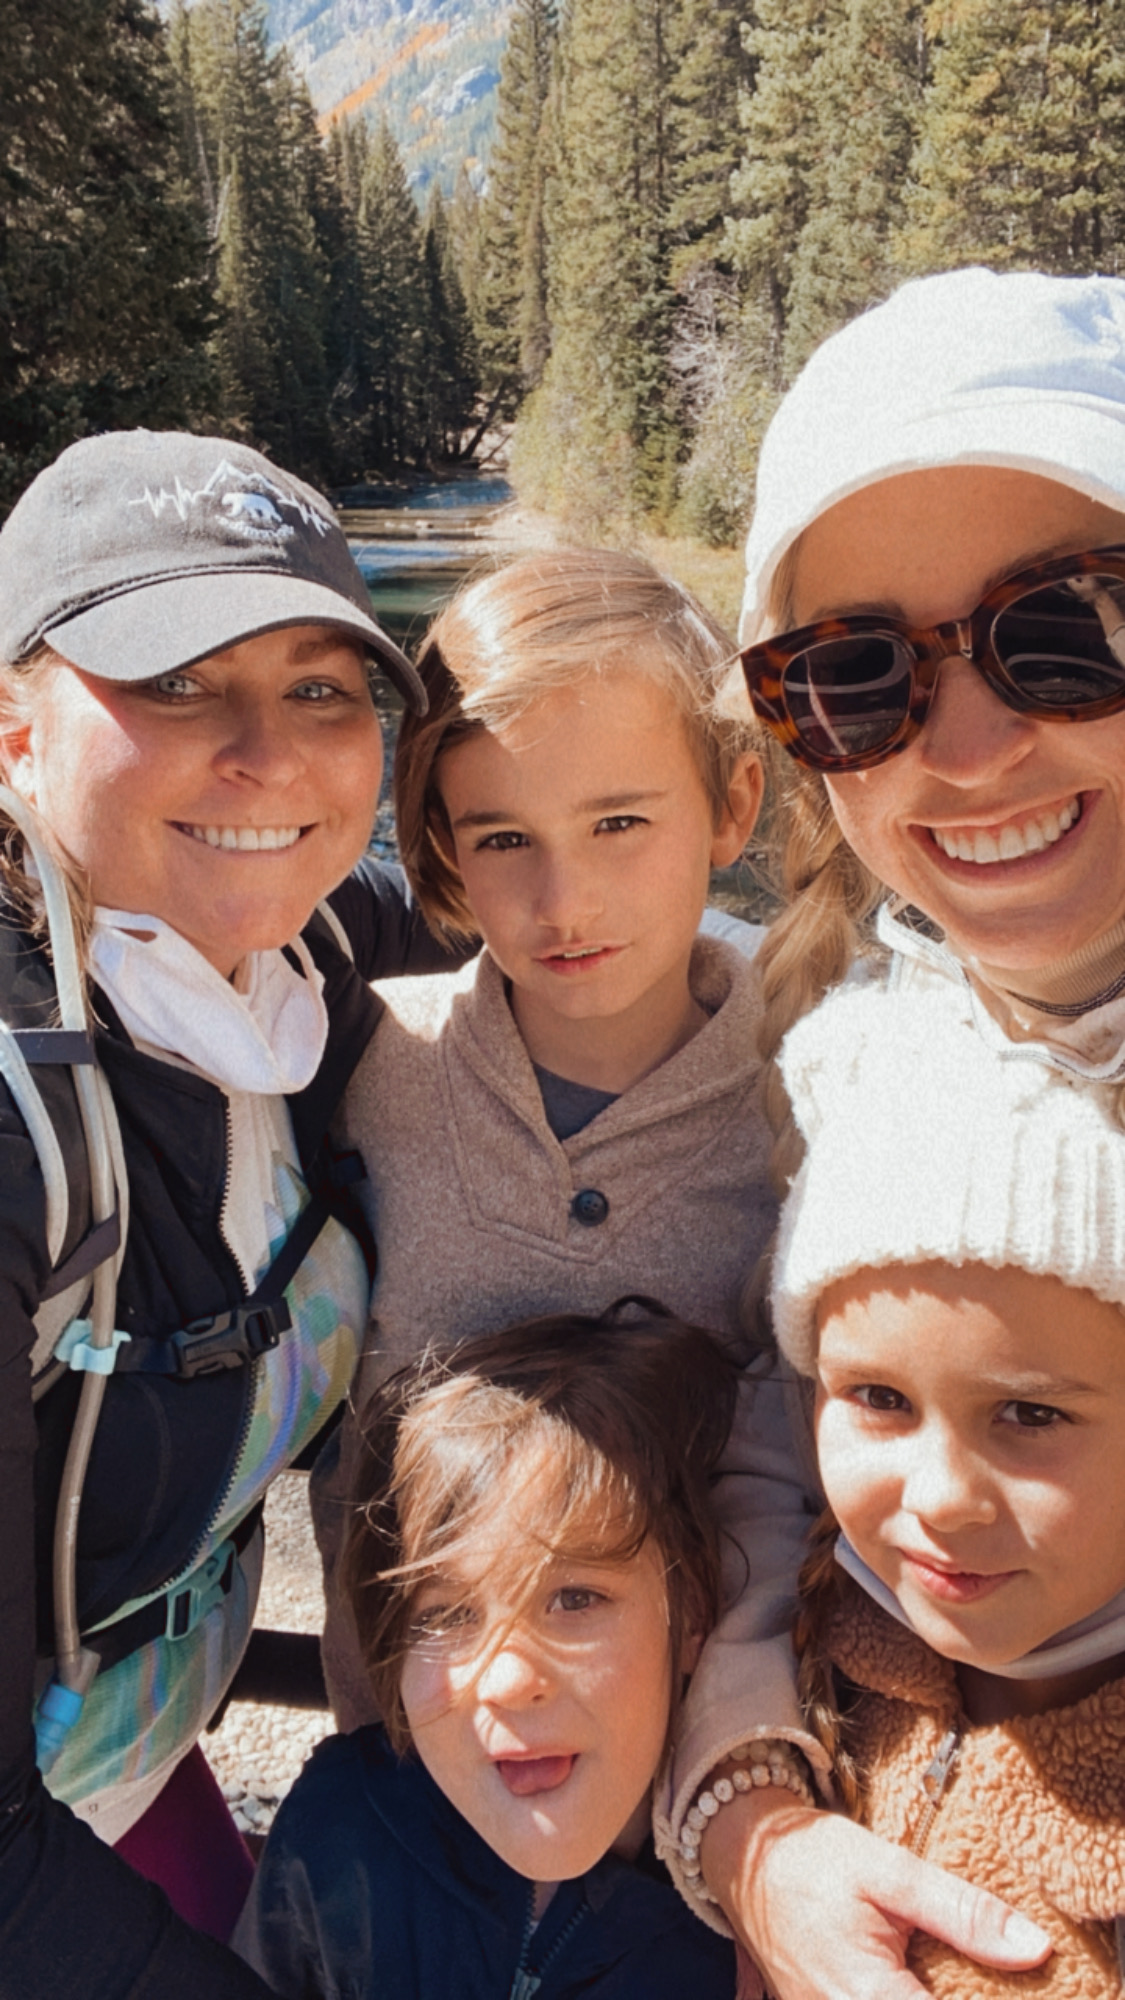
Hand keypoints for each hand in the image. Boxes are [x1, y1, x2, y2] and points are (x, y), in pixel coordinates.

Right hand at [700, 1787, 1050, 1999]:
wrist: (743, 1852)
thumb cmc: (812, 1856)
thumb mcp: (891, 1869)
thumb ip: (962, 1913)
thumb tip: (1034, 1949)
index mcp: (869, 1997)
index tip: (1014, 1985)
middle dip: (957, 1994)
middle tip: (983, 1974)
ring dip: (924, 1995)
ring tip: (944, 1974)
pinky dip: (895, 1995)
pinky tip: (907, 1977)